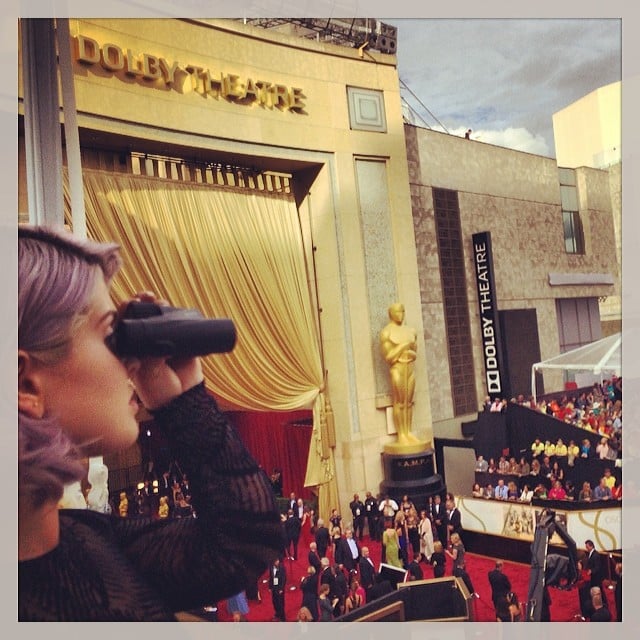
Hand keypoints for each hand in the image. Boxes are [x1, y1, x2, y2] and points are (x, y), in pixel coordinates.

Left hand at [122, 292, 203, 409]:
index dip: (124, 314)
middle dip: (140, 304)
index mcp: (130, 349)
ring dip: (157, 306)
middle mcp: (144, 342)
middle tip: (141, 297)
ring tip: (155, 298)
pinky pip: (178, 324)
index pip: (124, 326)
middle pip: (141, 317)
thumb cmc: (157, 389)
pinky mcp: (180, 340)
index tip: (127, 304)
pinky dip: (176, 314)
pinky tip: (171, 306)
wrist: (182, 398)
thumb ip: (150, 358)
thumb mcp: (147, 373)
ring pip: (158, 317)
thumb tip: (158, 344)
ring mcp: (163, 339)